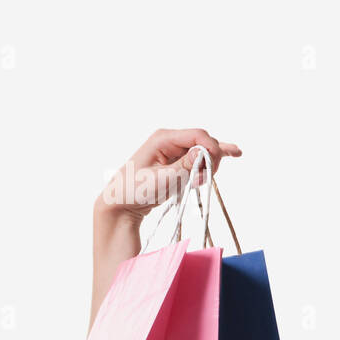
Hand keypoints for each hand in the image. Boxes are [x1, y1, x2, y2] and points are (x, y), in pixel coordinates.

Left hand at [95, 128, 241, 226]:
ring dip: (207, 166)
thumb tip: (204, 151)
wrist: (121, 204)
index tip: (214, 167)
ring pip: (202, 152)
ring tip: (201, 181)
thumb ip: (185, 165)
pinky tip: (218, 166)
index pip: (198, 135)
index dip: (212, 148)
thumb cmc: (136, 191)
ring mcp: (173, 152)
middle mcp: (169, 141)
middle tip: (208, 177)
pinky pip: (196, 161)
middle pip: (203, 142)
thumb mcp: (162, 179)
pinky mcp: (175, 163)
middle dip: (210, 158)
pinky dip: (204, 167)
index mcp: (163, 138)